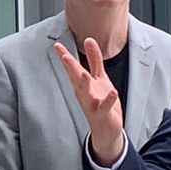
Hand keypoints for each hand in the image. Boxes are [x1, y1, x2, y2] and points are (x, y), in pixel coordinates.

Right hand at [53, 38, 126, 165]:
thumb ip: (95, 60)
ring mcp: (92, 104)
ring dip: (85, 85)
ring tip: (84, 74)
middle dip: (71, 68)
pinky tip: (113, 92)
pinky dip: (108, 100)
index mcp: (83, 84)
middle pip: (76, 79)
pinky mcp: (103, 114)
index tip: (57, 45)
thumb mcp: (100, 78)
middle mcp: (84, 93)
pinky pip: (105, 106)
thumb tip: (89, 40)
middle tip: (64, 56)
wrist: (107, 129)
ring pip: (86, 94)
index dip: (65, 57)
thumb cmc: (101, 102)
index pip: (73, 68)